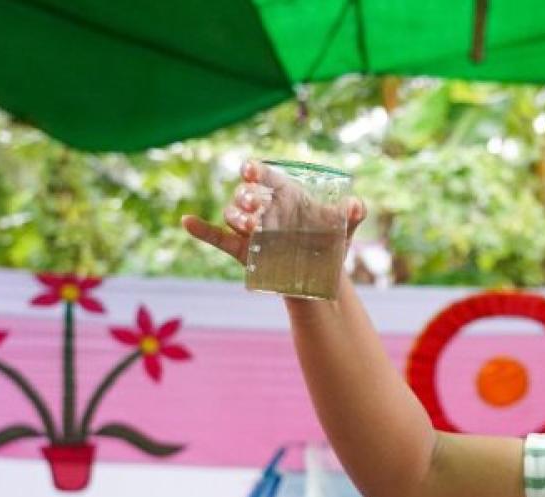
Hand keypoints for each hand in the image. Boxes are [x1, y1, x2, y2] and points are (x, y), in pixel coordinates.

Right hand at [181, 160, 366, 264]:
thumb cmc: (330, 246)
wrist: (320, 278)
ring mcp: (250, 228)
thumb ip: (354, 215)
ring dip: (236, 216)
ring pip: (233, 214)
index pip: (265, 177)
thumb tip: (357, 204)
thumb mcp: (344, 230)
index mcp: (285, 195)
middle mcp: (264, 207)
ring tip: (251, 227)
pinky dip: (200, 229)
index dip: (255, 171)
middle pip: (246, 194)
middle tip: (257, 209)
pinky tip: (187, 221)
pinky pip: (216, 236)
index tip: (250, 170)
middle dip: (247, 198)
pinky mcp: (240, 249)